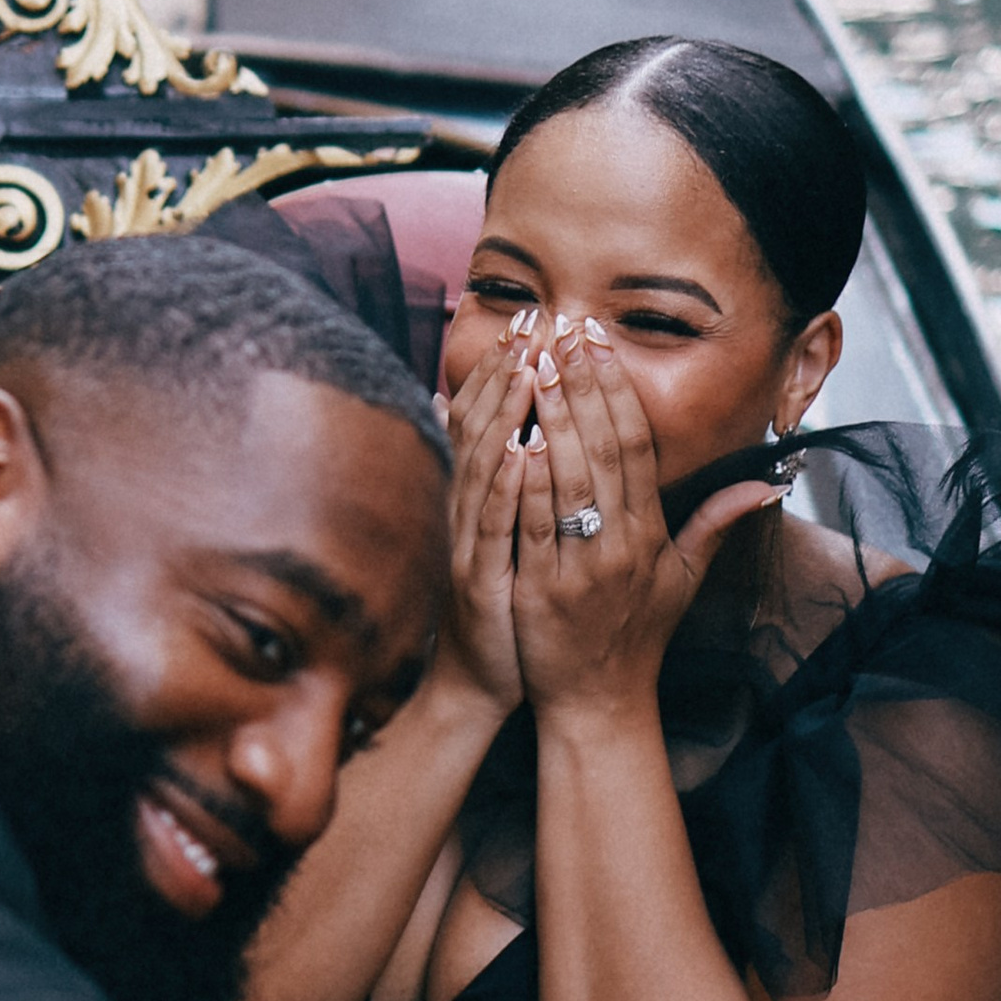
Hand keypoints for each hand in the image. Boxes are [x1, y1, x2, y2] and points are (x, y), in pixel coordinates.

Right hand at [438, 320, 538, 719]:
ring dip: (504, 416)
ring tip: (526, 366)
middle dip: (504, 372)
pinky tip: (522, 452)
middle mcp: (469, 513)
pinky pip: (492, 530)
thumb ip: (500, 482)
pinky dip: (505, 490)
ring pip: (485, 468)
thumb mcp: (504, 537)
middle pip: (481, 429)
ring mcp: (470, 545)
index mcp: (480, 499)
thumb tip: (491, 435)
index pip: (489, 420)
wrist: (482, 680)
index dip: (505, 369)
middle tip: (529, 320)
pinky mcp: (480, 582)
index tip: (531, 320)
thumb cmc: (503, 606)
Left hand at [512, 324, 778, 729]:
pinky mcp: (544, 591)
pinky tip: (515, 439)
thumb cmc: (637, 638)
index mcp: (651, 533)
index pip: (637, 446)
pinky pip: (537, 527)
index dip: (618, 391)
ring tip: (538, 364)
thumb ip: (716, 523)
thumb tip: (770, 482)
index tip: (601, 344)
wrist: (599, 704)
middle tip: (568, 331)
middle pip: (605, 451)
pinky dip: (527, 483)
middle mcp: (621, 545)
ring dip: (553, 419)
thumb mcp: (684, 580)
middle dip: (585, 387)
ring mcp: (583, 568)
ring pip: (570, 480)